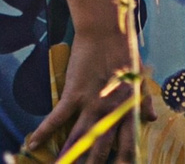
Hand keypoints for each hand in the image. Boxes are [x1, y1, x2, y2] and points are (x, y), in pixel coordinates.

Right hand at [21, 30, 152, 163]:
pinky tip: (33, 143)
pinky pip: (57, 118)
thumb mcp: (141, 81)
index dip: (124, 162)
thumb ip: (146, 102)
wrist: (107, 33)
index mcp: (128, 111)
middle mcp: (110, 113)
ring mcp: (91, 104)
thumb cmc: (126, 54)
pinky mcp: (74, 94)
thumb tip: (152, 119)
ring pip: (78, 138)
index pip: (127, 146)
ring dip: (69, 156)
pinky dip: (44, 131)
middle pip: (100, 149)